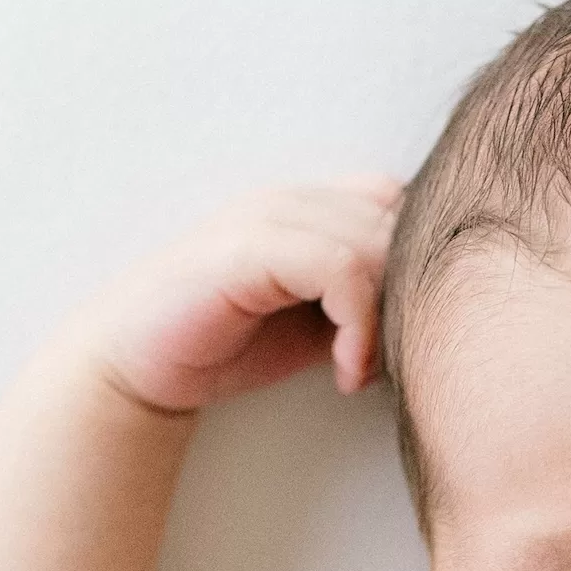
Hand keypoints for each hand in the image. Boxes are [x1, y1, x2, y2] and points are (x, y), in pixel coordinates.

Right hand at [81, 186, 404, 416]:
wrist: (133, 368)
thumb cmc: (223, 348)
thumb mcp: (314, 321)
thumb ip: (364, 299)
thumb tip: (438, 312)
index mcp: (309, 205)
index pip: (402, 203)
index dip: (416, 264)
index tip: (401, 335)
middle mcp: (292, 198)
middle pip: (401, 219)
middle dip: (409, 295)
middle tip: (392, 360)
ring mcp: (268, 216)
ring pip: (379, 242)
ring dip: (387, 317)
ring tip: (361, 370)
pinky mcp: (248, 248)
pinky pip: (340, 268)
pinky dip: (358, 324)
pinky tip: (344, 371)